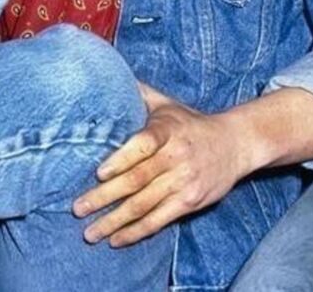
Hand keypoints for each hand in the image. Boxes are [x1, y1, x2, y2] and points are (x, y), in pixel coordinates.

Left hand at [72, 84, 245, 246]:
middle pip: (136, 180)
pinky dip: (136, 232)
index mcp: (167, 130)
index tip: (98, 173)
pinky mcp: (190, 202)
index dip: (120, 159)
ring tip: (90, 232)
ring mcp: (184, 182)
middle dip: (104, 197)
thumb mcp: (166, 103)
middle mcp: (176, 157)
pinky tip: (116, 239)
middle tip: (77, 208)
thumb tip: (106, 74)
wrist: (235, 144)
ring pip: (144, 205)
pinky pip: (159, 220)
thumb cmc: (189, 123)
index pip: (143, 145)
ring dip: (114, 220)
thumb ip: (137, 92)